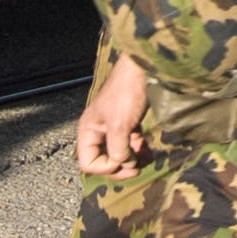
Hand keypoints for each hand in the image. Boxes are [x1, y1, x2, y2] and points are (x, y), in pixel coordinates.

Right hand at [77, 55, 151, 175]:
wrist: (142, 70)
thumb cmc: (126, 93)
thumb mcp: (119, 125)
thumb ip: (118, 150)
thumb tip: (124, 164)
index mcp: (88, 131)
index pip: (88, 163)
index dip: (106, 167)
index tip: (123, 159)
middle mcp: (97, 132)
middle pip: (103, 162)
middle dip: (121, 167)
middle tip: (137, 167)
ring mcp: (112, 129)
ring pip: (119, 155)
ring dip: (132, 161)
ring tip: (146, 159)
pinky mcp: (127, 125)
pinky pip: (130, 146)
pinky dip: (139, 152)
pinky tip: (148, 151)